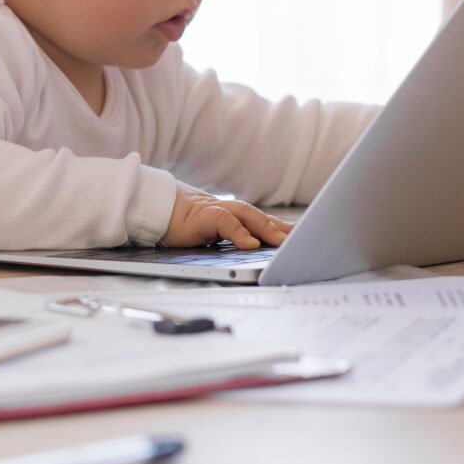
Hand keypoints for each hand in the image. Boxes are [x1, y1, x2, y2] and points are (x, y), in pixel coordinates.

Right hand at [158, 189, 293, 250]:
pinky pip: (225, 222)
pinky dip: (239, 232)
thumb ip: (231, 241)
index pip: (263, 223)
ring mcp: (217, 212)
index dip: (283, 229)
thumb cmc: (184, 224)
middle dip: (283, 229)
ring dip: (267, 229)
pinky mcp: (204, 216)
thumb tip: (254, 255)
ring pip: (248, 216)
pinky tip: (251, 244)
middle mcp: (229, 212)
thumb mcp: (212, 236)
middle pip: (261, 218)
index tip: (305, 238)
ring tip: (283, 243)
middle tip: (305, 239)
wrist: (157, 208)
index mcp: (234, 218)